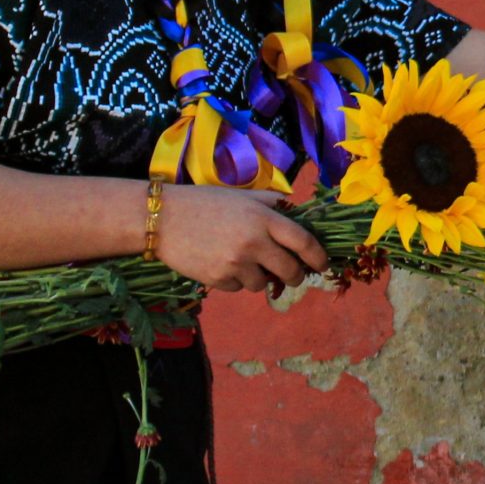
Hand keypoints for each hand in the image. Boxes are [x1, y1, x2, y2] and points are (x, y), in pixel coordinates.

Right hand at [154, 184, 327, 292]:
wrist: (161, 219)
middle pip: (289, 270)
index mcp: (263, 218)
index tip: (322, 264)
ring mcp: (235, 263)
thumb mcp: (240, 196)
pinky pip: (239, 287)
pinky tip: (221, 263)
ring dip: (260, 277)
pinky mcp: (218, 279)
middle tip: (293, 275)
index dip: (318, 256)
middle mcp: (253, 242)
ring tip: (243, 261)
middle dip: (295, 276)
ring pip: (263, 284)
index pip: (303, 242)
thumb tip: (296, 212)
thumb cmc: (203, 203)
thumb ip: (270, 204)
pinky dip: (236, 280)